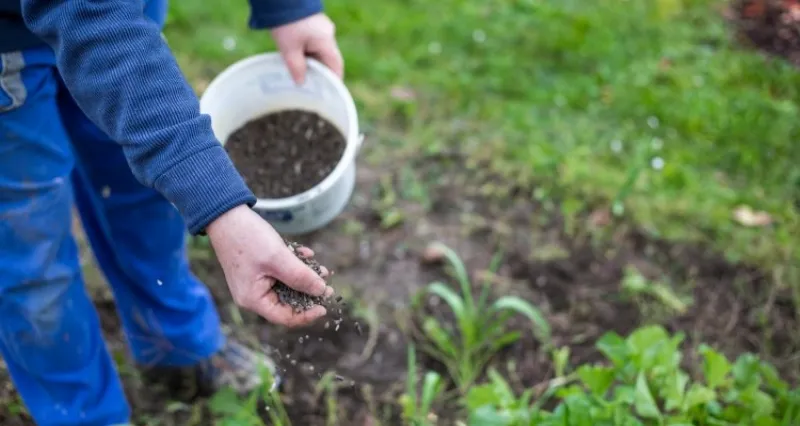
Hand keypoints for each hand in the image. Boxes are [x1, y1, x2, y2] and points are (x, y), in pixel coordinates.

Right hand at [206, 205, 332, 326]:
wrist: (226, 215)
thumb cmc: (248, 238)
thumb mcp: (278, 258)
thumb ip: (300, 276)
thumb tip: (321, 291)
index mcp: (254, 299)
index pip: (285, 317)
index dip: (307, 314)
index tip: (325, 306)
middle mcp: (253, 294)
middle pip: (287, 302)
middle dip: (308, 293)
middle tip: (327, 286)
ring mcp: (255, 281)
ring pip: (286, 286)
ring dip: (304, 277)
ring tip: (321, 269)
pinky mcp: (258, 269)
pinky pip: (280, 273)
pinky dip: (294, 265)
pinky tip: (306, 254)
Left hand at [270, 13, 343, 83]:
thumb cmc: (286, 23)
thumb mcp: (289, 49)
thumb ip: (296, 67)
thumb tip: (301, 83)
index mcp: (326, 42)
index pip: (336, 66)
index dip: (334, 81)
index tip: (329, 93)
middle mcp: (327, 35)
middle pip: (328, 60)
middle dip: (321, 73)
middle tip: (312, 88)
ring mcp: (321, 28)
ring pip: (320, 52)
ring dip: (312, 63)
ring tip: (302, 76)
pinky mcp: (312, 24)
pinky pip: (314, 43)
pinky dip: (308, 53)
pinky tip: (297, 60)